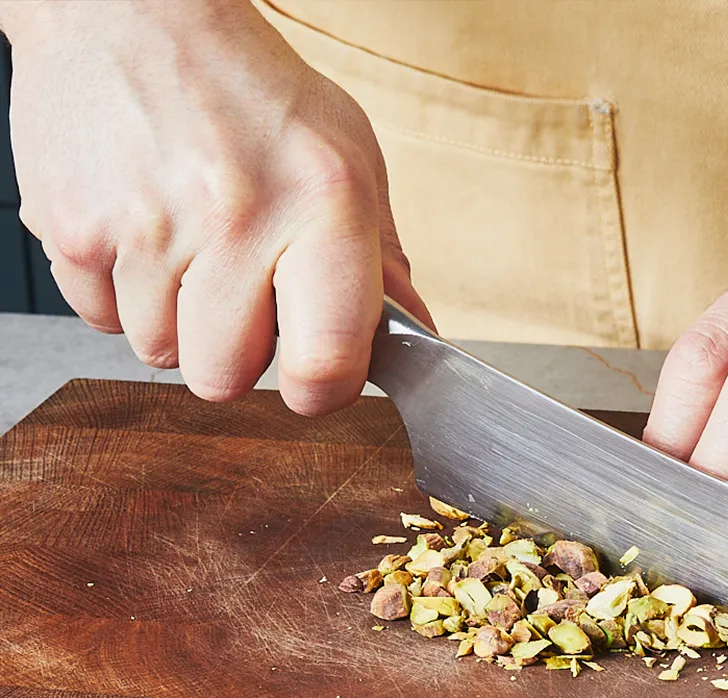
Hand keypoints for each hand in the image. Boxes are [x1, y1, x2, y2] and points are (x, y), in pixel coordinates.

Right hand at [3, 0, 430, 414]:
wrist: (130, 10)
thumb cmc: (253, 93)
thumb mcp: (348, 160)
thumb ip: (385, 259)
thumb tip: (415, 339)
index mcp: (322, 207)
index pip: (326, 362)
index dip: (321, 390)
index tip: (315, 377)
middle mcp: (234, 219)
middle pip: (224, 378)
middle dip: (234, 354)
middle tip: (241, 295)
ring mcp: (145, 226)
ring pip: (159, 354)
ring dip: (176, 322)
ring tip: (189, 251)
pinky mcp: (73, 228)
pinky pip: (98, 320)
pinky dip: (120, 294)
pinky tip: (143, 235)